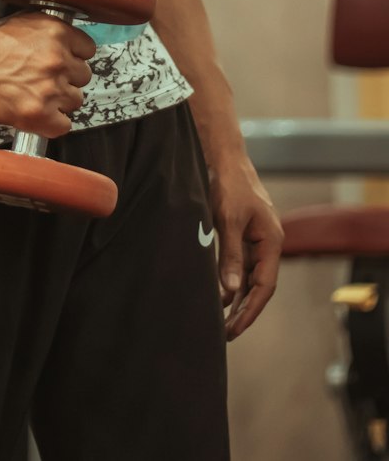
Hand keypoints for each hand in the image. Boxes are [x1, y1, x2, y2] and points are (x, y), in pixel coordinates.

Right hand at [0, 10, 96, 137]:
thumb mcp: (25, 22)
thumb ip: (52, 34)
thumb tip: (70, 48)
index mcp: (57, 32)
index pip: (87, 50)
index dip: (72, 57)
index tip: (61, 62)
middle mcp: (58, 59)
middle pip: (83, 77)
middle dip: (65, 79)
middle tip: (43, 80)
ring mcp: (50, 88)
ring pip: (75, 101)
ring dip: (58, 100)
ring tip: (35, 95)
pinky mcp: (39, 114)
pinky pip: (63, 125)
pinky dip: (51, 122)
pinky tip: (35, 112)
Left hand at [210, 151, 282, 339]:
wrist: (224, 158)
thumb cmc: (229, 185)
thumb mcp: (228, 220)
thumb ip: (231, 255)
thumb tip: (233, 290)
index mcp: (271, 241)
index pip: (265, 286)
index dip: (251, 310)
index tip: (235, 328)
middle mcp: (267, 243)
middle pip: (259, 285)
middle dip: (244, 310)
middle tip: (226, 333)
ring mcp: (256, 239)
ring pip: (249, 277)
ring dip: (237, 298)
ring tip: (221, 321)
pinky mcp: (243, 234)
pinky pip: (240, 264)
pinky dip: (231, 280)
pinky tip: (219, 293)